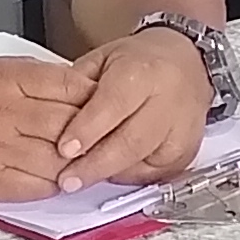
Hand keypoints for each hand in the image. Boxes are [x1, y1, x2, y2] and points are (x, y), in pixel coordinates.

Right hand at [0, 53, 98, 204]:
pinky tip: (62, 179)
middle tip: (112, 135)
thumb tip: (66, 84)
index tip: (108, 101)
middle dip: (96, 130)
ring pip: (62, 157)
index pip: (70, 84)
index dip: (95, 95)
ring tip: (92, 162)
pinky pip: (38, 184)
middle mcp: (5, 111)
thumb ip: (22, 77)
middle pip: (73, 121)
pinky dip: (56, 183)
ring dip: (81, 161)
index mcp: (3, 76)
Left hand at [55, 27, 214, 190]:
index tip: (64, 149)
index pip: (113, 104)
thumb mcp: (102, 59)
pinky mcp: (185, 151)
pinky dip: (129, 177)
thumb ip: (77, 87)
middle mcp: (167, 100)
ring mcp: (180, 128)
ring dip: (109, 174)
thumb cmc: (141, 61)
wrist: (186, 62)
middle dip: (95, 164)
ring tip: (82, 179)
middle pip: (130, 141)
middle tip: (67, 179)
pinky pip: (155, 174)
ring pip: (143, 161)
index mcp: (142, 71)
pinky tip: (110, 174)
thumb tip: (53, 120)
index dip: (87, 129)